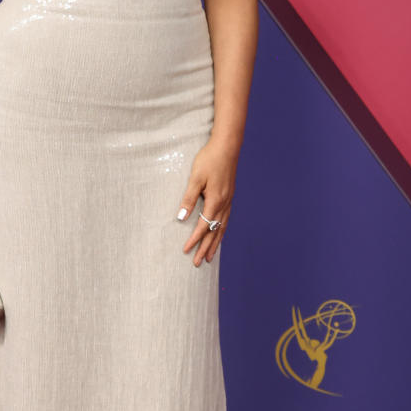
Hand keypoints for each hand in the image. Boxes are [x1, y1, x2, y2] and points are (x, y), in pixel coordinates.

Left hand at [176, 138, 236, 264]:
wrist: (227, 147)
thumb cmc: (209, 160)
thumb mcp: (195, 178)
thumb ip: (188, 198)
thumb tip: (181, 218)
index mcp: (215, 201)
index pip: (203, 226)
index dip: (194, 240)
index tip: (185, 251)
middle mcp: (224, 204)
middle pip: (214, 232)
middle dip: (205, 248)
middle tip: (198, 263)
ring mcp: (229, 201)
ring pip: (222, 228)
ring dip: (215, 243)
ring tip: (209, 256)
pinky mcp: (230, 196)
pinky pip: (226, 220)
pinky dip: (221, 231)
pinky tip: (218, 234)